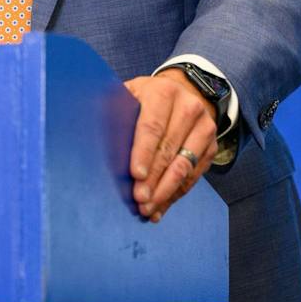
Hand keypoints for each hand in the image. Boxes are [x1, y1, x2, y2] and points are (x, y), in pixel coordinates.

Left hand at [123, 71, 218, 222]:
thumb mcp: (127, 96)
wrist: (179, 92)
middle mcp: (189, 107)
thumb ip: (113, 111)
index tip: (136, 174)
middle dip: (153, 178)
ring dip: (165, 191)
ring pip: (185, 166)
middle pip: (169, 149)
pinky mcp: (212, 146)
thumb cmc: (143, 99)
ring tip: (148, 209)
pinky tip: (160, 207)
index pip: (152, 126)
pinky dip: (175, 194)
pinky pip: (193, 176)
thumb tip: (88, 135)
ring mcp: (204, 127)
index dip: (144, 152)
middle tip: (139, 199)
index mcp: (163, 92)